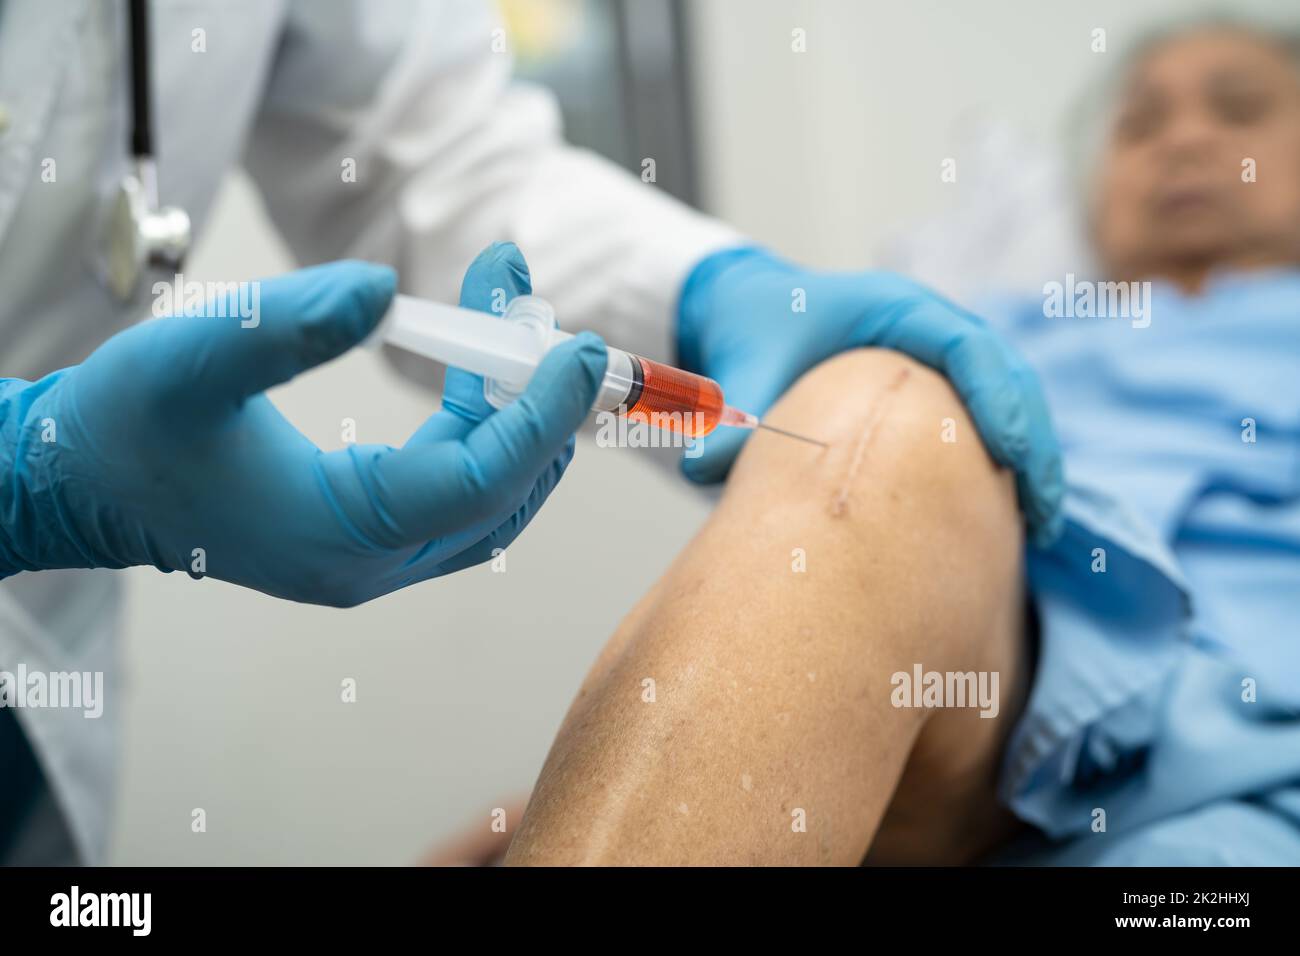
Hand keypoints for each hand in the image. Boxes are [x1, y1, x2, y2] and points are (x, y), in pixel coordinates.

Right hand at [0, 247, 606, 604]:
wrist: (83, 481)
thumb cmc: (128, 424)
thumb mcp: (196, 357)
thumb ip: (292, 324)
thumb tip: (386, 288)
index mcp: (341, 537)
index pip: (477, 484)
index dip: (538, 415)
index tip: (578, 349)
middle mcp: (372, 561)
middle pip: (500, 493)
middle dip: (541, 407)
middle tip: (554, 323)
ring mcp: (373, 552)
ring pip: (485, 490)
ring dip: (513, 409)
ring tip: (512, 311)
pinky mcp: (367, 529)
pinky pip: (452, 481)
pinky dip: (477, 421)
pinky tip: (475, 354)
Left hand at [676, 247, 1062, 544]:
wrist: (748, 316)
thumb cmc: (752, 335)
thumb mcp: (739, 371)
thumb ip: (728, 417)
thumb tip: (700, 467)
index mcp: (895, 307)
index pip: (968, 345)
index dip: (999, 398)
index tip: (1015, 455)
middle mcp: (930, 325)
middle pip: (1008, 375)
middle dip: (1035, 440)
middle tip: (1044, 511)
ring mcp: (941, 355)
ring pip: (1011, 400)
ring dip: (1034, 457)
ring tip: (1042, 526)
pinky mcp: (939, 387)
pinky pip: (990, 419)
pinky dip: (1009, 461)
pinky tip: (1013, 516)